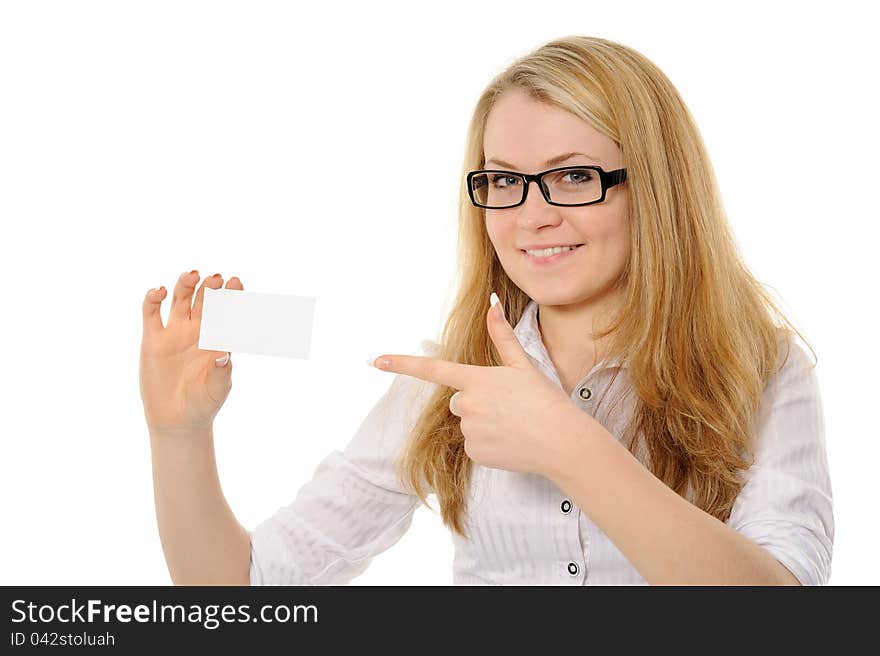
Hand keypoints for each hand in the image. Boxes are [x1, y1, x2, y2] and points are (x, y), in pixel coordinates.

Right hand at [139, 270, 242, 433]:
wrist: (177, 420)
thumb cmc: (203, 404)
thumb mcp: (217, 390)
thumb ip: (221, 372)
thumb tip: (225, 355)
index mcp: (218, 339)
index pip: (227, 311)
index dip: (232, 295)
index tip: (237, 281)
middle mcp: (197, 331)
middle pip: (204, 301)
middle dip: (210, 288)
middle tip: (215, 279)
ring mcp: (175, 333)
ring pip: (180, 299)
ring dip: (185, 285)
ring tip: (191, 275)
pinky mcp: (153, 339)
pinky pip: (151, 313)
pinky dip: (153, 298)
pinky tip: (158, 291)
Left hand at [373, 295, 581, 477]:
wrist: (562, 442)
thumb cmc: (546, 400)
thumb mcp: (523, 365)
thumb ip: (502, 336)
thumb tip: (491, 304)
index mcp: (477, 379)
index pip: (432, 369)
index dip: (402, 364)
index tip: (376, 361)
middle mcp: (467, 404)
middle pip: (458, 399)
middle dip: (477, 401)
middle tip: (508, 405)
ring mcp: (470, 430)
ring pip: (467, 422)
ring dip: (484, 422)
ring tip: (514, 424)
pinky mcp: (475, 453)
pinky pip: (474, 445)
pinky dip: (489, 443)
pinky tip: (511, 441)